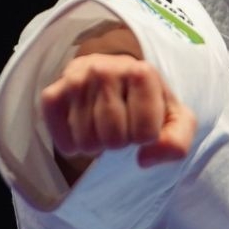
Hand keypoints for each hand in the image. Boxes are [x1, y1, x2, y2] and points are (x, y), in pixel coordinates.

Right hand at [40, 53, 195, 171]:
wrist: (113, 76)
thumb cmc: (147, 102)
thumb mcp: (175, 120)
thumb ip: (176, 143)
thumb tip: (143, 159)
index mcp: (141, 72)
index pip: (145, 134)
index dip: (145, 138)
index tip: (143, 123)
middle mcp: (105, 69)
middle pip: (113, 139)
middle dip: (120, 142)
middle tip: (120, 125)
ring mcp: (75, 80)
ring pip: (87, 143)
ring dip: (97, 144)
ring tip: (101, 125)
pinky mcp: (51, 94)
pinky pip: (63, 142)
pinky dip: (73, 147)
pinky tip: (81, 128)